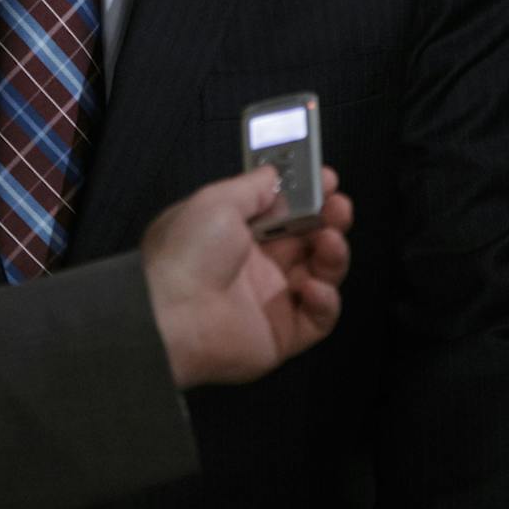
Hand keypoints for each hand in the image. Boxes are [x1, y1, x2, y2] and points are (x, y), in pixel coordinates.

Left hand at [142, 166, 352, 388]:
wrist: (170, 314)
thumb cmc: (185, 254)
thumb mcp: (217, 200)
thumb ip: (252, 186)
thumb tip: (275, 174)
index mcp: (236, 233)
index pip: (283, 211)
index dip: (308, 196)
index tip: (327, 180)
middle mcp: (255, 266)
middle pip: (307, 240)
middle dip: (328, 220)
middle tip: (338, 207)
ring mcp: (270, 300)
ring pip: (320, 275)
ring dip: (333, 255)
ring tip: (330, 241)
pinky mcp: (281, 334)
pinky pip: (318, 318)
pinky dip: (325, 301)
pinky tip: (311, 287)